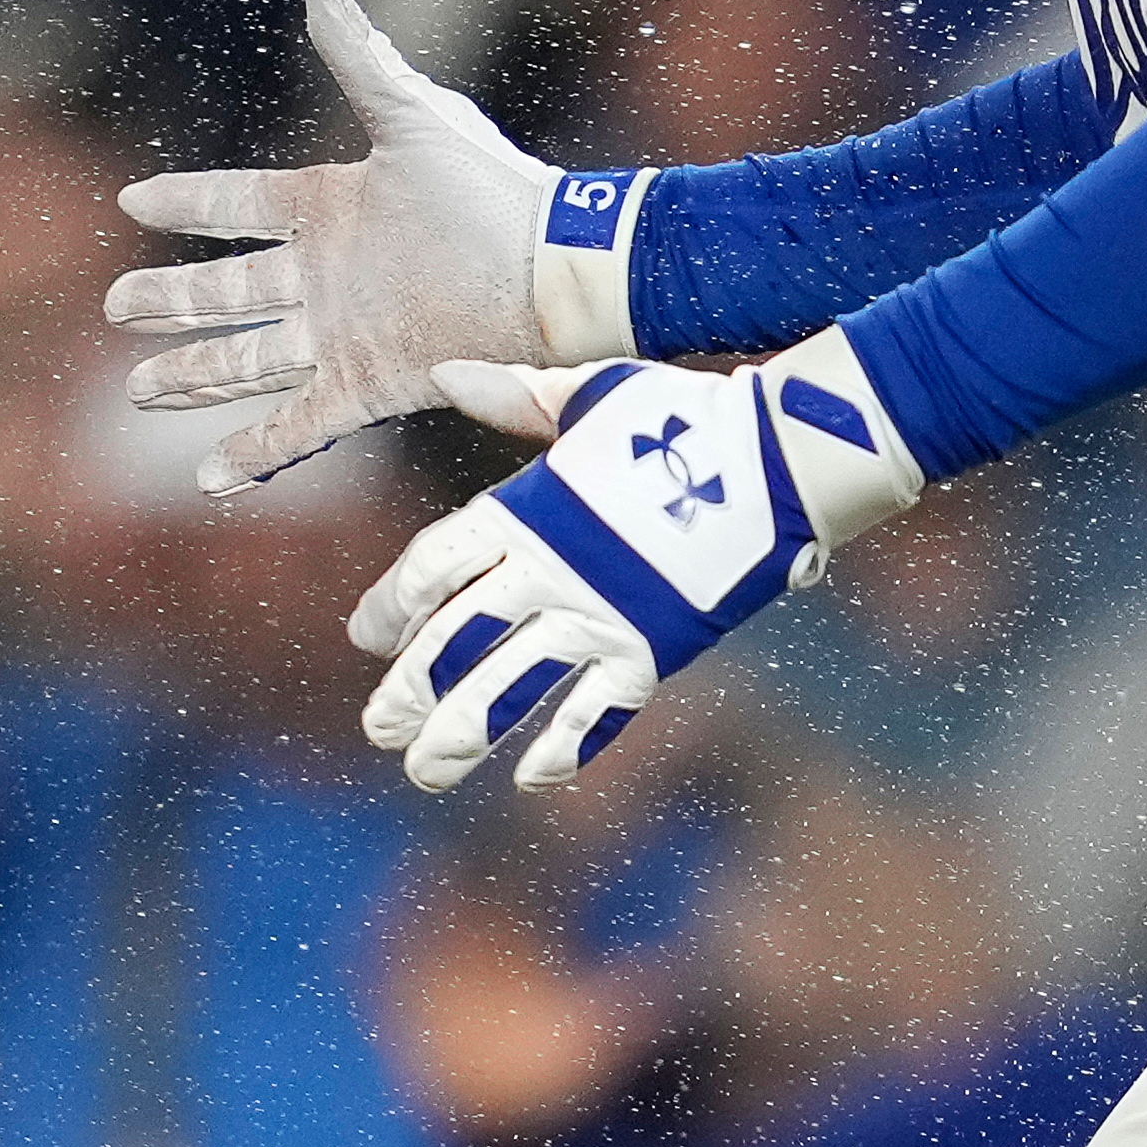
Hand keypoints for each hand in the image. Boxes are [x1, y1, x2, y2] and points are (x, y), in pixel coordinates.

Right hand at [109, 0, 560, 493]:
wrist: (557, 269)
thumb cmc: (495, 186)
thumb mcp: (415, 116)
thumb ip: (362, 60)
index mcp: (331, 207)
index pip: (237, 205)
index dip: (188, 203)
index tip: (133, 199)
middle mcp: (327, 277)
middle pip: (226, 292)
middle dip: (170, 302)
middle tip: (114, 307)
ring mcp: (342, 335)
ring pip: (247, 360)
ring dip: (193, 375)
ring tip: (140, 389)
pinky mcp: (368, 386)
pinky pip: (297, 425)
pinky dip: (253, 452)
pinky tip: (208, 478)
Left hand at [348, 332, 922, 791]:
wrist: (778, 454)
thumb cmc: (683, 416)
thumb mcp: (591, 395)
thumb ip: (515, 397)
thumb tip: (444, 369)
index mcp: (527, 508)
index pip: (433, 566)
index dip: (392, 605)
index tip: (368, 638)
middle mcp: (549, 569)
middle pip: (454, 640)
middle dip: (409, 689)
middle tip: (380, 728)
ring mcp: (599, 614)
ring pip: (508, 688)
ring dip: (461, 733)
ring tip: (426, 770)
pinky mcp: (652, 649)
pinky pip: (595, 714)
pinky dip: (562, 748)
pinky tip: (530, 777)